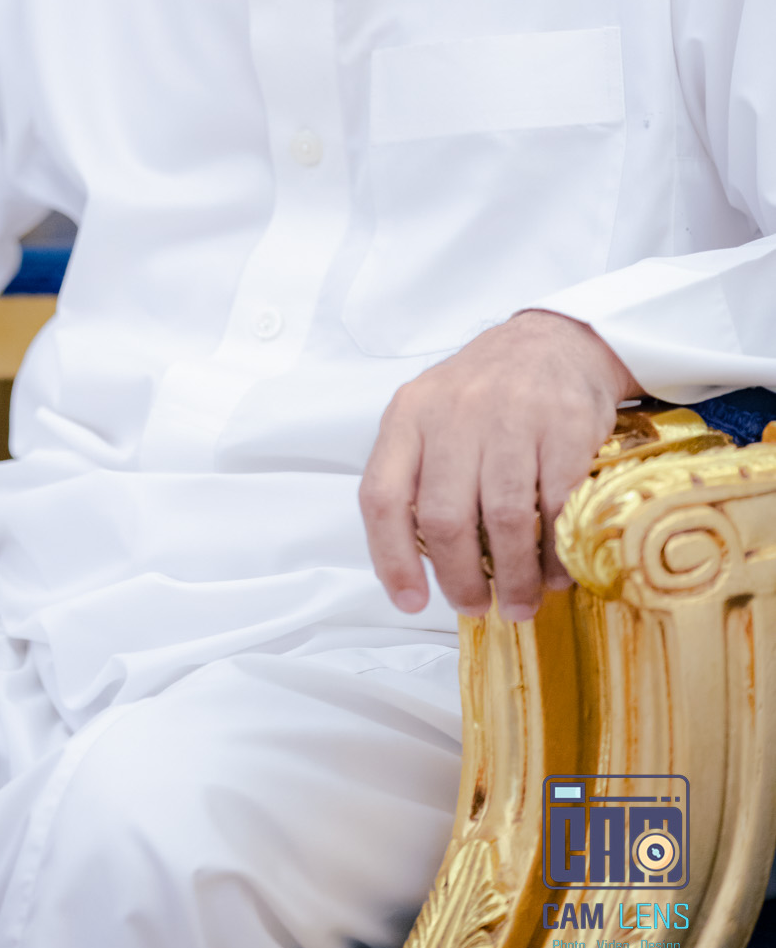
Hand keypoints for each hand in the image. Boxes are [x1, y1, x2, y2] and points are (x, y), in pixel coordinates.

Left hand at [359, 310, 635, 621]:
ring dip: (513, 576)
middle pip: (443, 518)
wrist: (554, 341)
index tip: (411, 601)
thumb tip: (418, 568)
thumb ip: (417, 475)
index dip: (391, 559)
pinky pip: (556, 506)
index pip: (381, 496)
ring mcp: (510, 417)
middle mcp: (453, 413)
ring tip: (520, 601)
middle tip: (475, 606)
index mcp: (408, 415)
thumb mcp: (432, 416)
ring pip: (502, 519)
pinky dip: (555, 551)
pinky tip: (556, 571)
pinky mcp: (564, 425)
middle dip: (460, 578)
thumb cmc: (485, 393)